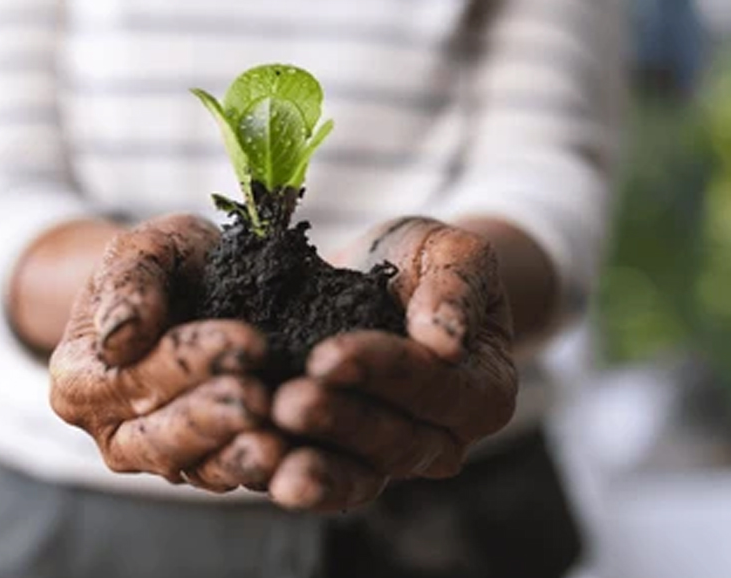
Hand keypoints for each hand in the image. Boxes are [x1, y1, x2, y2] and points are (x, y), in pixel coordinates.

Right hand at [50, 214, 285, 491]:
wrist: (196, 287)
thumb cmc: (163, 265)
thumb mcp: (143, 250)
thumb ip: (128, 284)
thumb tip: (119, 337)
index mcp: (79, 381)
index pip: (132, 378)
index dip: (187, 362)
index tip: (245, 341)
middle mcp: (113, 433)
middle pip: (158, 438)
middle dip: (212, 417)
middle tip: (260, 398)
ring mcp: (162, 458)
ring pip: (198, 469)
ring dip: (239, 457)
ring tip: (277, 443)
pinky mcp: (210, 466)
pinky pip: (235, 475)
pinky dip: (265, 469)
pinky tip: (296, 452)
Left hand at [268, 217, 517, 510]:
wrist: (381, 277)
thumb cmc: (423, 262)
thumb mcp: (451, 252)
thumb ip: (456, 288)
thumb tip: (447, 341)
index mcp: (482, 392)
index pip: (435, 387)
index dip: (382, 372)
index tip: (328, 355)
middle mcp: (442, 439)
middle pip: (395, 442)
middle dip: (339, 422)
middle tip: (288, 403)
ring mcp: (390, 458)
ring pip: (356, 478)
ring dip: (310, 470)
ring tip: (268, 458)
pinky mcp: (340, 459)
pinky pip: (316, 479)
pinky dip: (280, 474)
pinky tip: (247, 461)